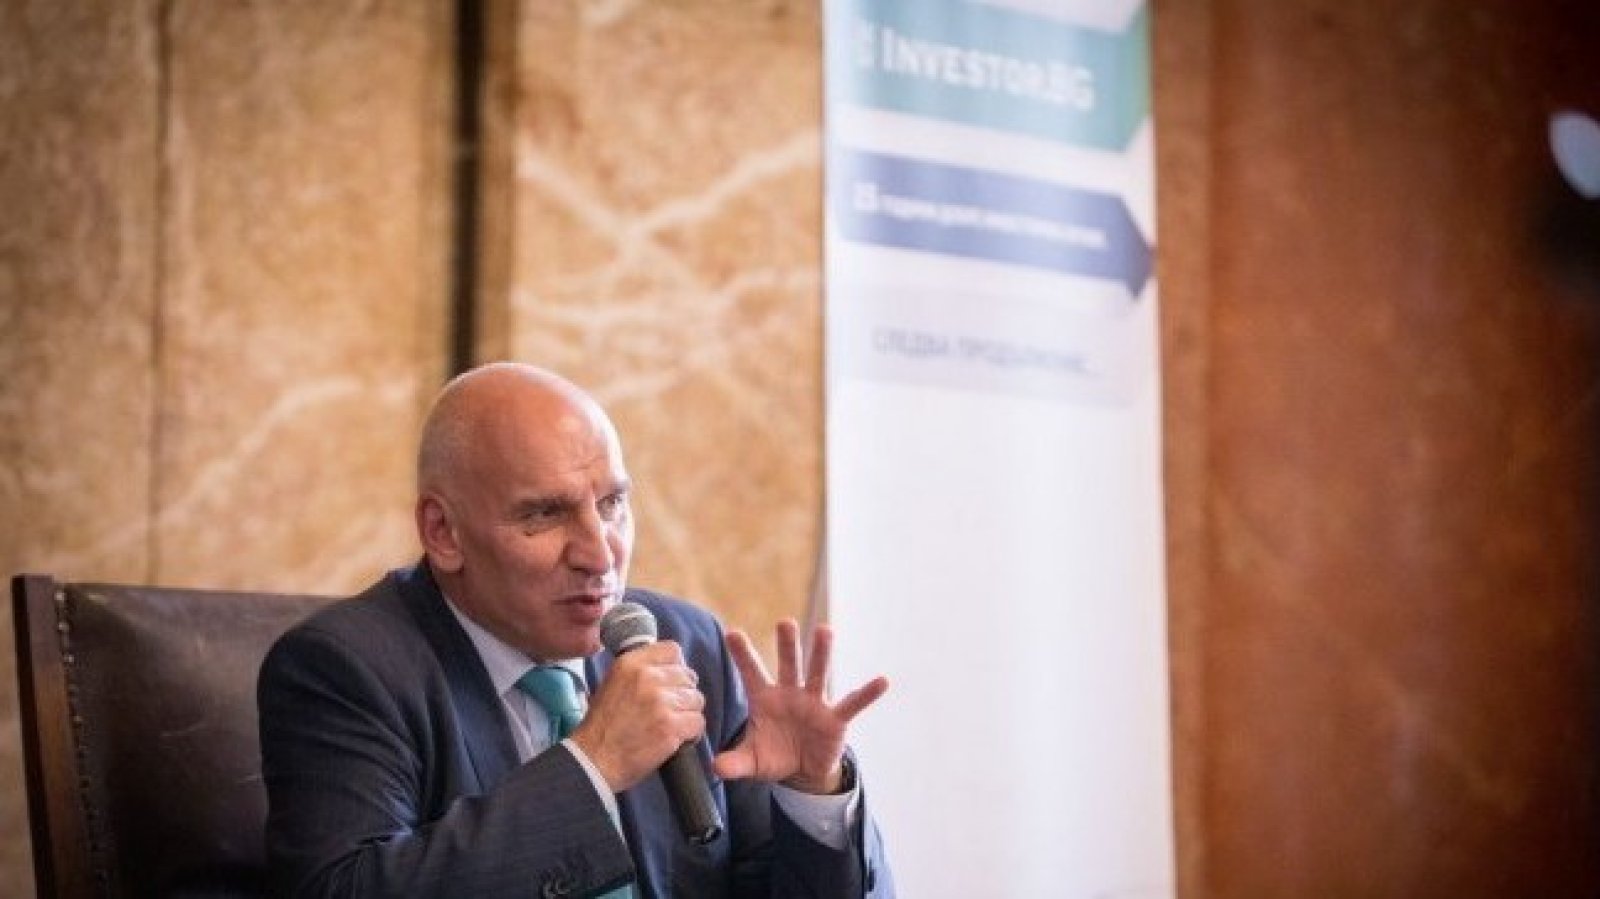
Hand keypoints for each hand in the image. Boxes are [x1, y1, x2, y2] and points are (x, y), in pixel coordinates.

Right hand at [570, 641, 705, 791]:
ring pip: (696, 699)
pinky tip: (676, 739)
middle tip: (669, 711)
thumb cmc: (603, 726)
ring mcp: (661, 702)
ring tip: (671, 726)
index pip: (672, 651)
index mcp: (631, 663)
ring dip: (688, 714)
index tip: (671, 682)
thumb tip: (670, 667)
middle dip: (683, 694)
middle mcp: (647, 677)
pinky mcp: (671, 726)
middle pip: (688, 677)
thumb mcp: (613, 683)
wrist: (595, 760)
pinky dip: (691, 733)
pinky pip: (698, 722)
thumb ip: (641, 671)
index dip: (676, 668)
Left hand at [712, 619, 888, 793]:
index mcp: (765, 699)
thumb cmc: (774, 757)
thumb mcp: (752, 762)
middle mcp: (790, 694)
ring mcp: (814, 704)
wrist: (802, 772)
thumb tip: (715, 767)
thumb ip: (734, 763)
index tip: (732, 633)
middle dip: (787, 644)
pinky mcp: (835, 720)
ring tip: (825, 630)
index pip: (752, 673)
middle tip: (785, 622)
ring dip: (822, 653)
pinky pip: (852, 704)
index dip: (743, 655)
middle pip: (789, 665)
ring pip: (818, 674)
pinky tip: (882, 681)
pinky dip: (867, 694)